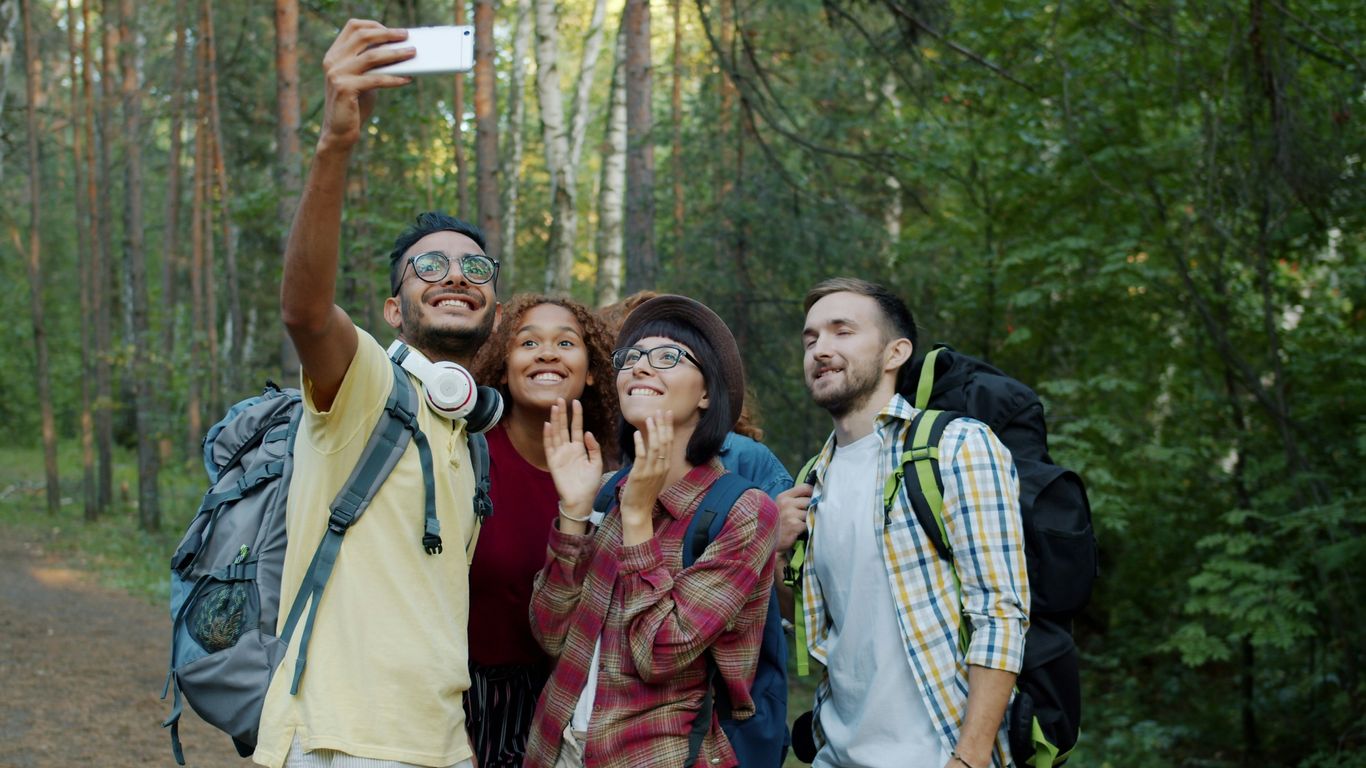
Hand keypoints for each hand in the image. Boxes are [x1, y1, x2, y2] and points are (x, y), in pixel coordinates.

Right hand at [318, 20, 414, 151]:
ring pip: (371, 56)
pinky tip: (407, 78)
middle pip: (362, 36)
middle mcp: (332, 61)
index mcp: (334, 54)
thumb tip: (399, 51)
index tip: (393, 31)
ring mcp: (336, 73)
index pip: (352, 27)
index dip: (374, 25)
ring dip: (396, 54)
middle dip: (387, 34)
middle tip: (406, 36)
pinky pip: (376, 79)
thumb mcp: (364, 79)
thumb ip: (373, 65)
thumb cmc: (355, 106)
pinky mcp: (344, 88)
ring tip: (412, 53)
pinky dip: (394, 78)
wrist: (339, 132)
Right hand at [543, 399, 602, 516]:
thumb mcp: (597, 463)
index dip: (576, 415)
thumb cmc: (590, 483)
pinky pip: (549, 446)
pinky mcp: (553, 462)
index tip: (576, 402)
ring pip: (556, 433)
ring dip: (555, 420)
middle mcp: (568, 449)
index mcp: (579, 448)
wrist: (581, 500)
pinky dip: (548, 436)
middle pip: (563, 427)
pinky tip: (548, 424)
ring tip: (555, 407)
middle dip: (562, 413)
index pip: (576, 427)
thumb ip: (593, 447)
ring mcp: (559, 454)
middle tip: (560, 399)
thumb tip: (587, 432)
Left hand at [619, 412, 672, 529]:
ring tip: (649, 418)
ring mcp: (652, 471)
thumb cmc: (643, 494)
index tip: (666, 414)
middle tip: (661, 410)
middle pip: (665, 442)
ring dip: (653, 431)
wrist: (638, 511)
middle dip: (663, 425)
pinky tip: (637, 433)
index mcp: (665, 466)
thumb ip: (654, 462)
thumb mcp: (653, 476)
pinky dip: (640, 443)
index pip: (669, 442)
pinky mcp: (640, 475)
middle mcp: (661, 467)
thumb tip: (651, 446)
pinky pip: (642, 456)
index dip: (668, 427)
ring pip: (656, 447)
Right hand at [775, 483, 811, 550]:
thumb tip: (812, 497)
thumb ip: (793, 501)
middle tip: (807, 515)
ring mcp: (791, 514)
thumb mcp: (779, 507)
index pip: (804, 488)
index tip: (814, 498)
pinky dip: (807, 527)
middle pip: (809, 501)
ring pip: (810, 513)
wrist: (766, 540)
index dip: (812, 492)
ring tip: (802, 524)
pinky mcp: (795, 526)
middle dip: (811, 508)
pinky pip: (809, 523)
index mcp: (783, 497)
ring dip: (809, 519)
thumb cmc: (775, 523)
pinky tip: (801, 531)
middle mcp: (786, 503)